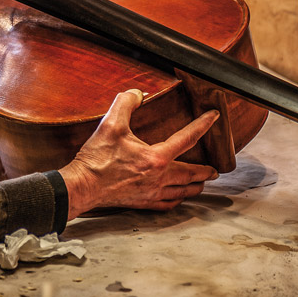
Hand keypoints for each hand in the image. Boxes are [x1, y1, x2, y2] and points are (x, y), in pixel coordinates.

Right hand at [58, 89, 219, 218]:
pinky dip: (178, 200)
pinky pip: (168, 204)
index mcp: (156, 157)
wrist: (82, 187)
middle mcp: (159, 177)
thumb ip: (125, 103)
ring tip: (202, 183)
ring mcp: (152, 192)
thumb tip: (137, 93)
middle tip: (216, 170)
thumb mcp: (110, 124)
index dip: (203, 124)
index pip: (187, 138)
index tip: (214, 117)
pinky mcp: (143, 203)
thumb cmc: (96, 158)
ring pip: (183, 191)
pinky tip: (179, 197)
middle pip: (191, 173)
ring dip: (195, 186)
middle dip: (206, 171)